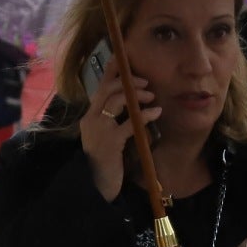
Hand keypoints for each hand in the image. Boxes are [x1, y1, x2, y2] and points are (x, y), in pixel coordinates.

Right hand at [81, 75, 157, 201]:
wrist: (96, 187)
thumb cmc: (105, 162)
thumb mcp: (107, 137)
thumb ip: (114, 121)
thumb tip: (132, 105)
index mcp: (90, 116)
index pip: (100, 87)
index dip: (111, 72)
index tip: (122, 59)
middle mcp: (91, 119)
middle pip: (107, 89)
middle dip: (127, 81)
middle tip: (146, 82)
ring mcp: (99, 130)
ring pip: (116, 101)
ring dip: (136, 95)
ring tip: (151, 96)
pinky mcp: (110, 143)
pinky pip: (130, 123)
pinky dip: (145, 115)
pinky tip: (156, 112)